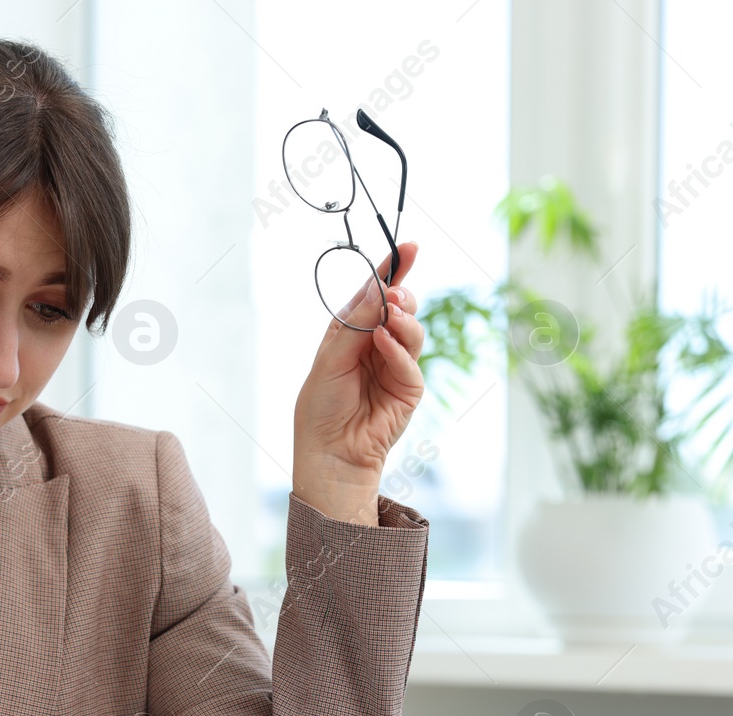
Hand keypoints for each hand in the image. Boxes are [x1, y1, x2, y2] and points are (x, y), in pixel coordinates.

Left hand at [291, 241, 424, 524]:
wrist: (329, 452)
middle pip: (400, 307)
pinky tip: (383, 343)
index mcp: (352, 333)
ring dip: (402, 320)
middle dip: (400, 294)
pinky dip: (398, 350)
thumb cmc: (320, 408)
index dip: (392, 270)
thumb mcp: (330, 359)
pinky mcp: (409, 388)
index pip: (375, 295)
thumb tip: (380, 291)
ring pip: (412, 330)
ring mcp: (396, 366)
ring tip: (388, 317)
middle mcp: (376, 345)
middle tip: (393, 293)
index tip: (409, 247)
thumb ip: (355, 326)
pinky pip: (410, 361)